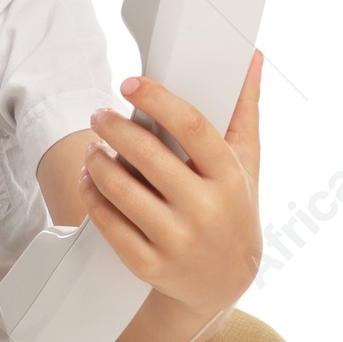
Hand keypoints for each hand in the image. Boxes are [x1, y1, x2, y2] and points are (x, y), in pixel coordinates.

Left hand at [79, 49, 263, 316]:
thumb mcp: (247, 164)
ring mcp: (177, 240)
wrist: (224, 283)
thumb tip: (253, 58)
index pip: (192, 127)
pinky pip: (109, 223)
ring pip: (121, 190)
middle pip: (148, 155)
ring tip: (92, 147)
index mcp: (229, 178)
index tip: (129, 83)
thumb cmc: (233, 211)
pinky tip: (89, 179)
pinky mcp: (149, 264)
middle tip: (99, 115)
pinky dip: (92, 196)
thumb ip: (245, 110)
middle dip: (114, 128)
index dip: (157, 100)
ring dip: (97, 161)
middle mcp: (205, 209)